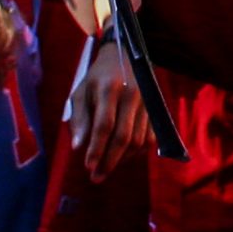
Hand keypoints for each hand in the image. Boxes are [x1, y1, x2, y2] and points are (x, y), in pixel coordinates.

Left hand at [69, 33, 149, 178]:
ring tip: (106, 168)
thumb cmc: (98, 76)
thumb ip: (80, 118)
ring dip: (122, 159)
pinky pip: (150, 137)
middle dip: (109, 161)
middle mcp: (131, 95)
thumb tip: (77, 147)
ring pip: (138, 140)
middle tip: (96, 178)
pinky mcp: (155, 108)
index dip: (96, 149)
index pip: (104, 126)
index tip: (88, 167)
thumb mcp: (81, 91)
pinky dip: (137, 152)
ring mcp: (146, 102)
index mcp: (109, 89)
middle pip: (123, 137)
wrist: (126, 54)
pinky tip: (124, 157)